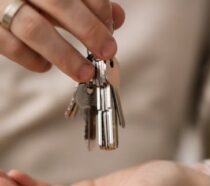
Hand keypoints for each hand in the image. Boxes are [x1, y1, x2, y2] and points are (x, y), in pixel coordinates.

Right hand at [0, 0, 124, 80]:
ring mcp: (1, 6)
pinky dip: (33, 60)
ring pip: (35, 30)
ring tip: (85, 73)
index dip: (99, 8)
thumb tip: (117, 17)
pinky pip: (13, 48)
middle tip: (107, 51)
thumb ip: (86, 3)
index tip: (111, 28)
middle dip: (89, 30)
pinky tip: (46, 66)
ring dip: (66, 55)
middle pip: (59, 3)